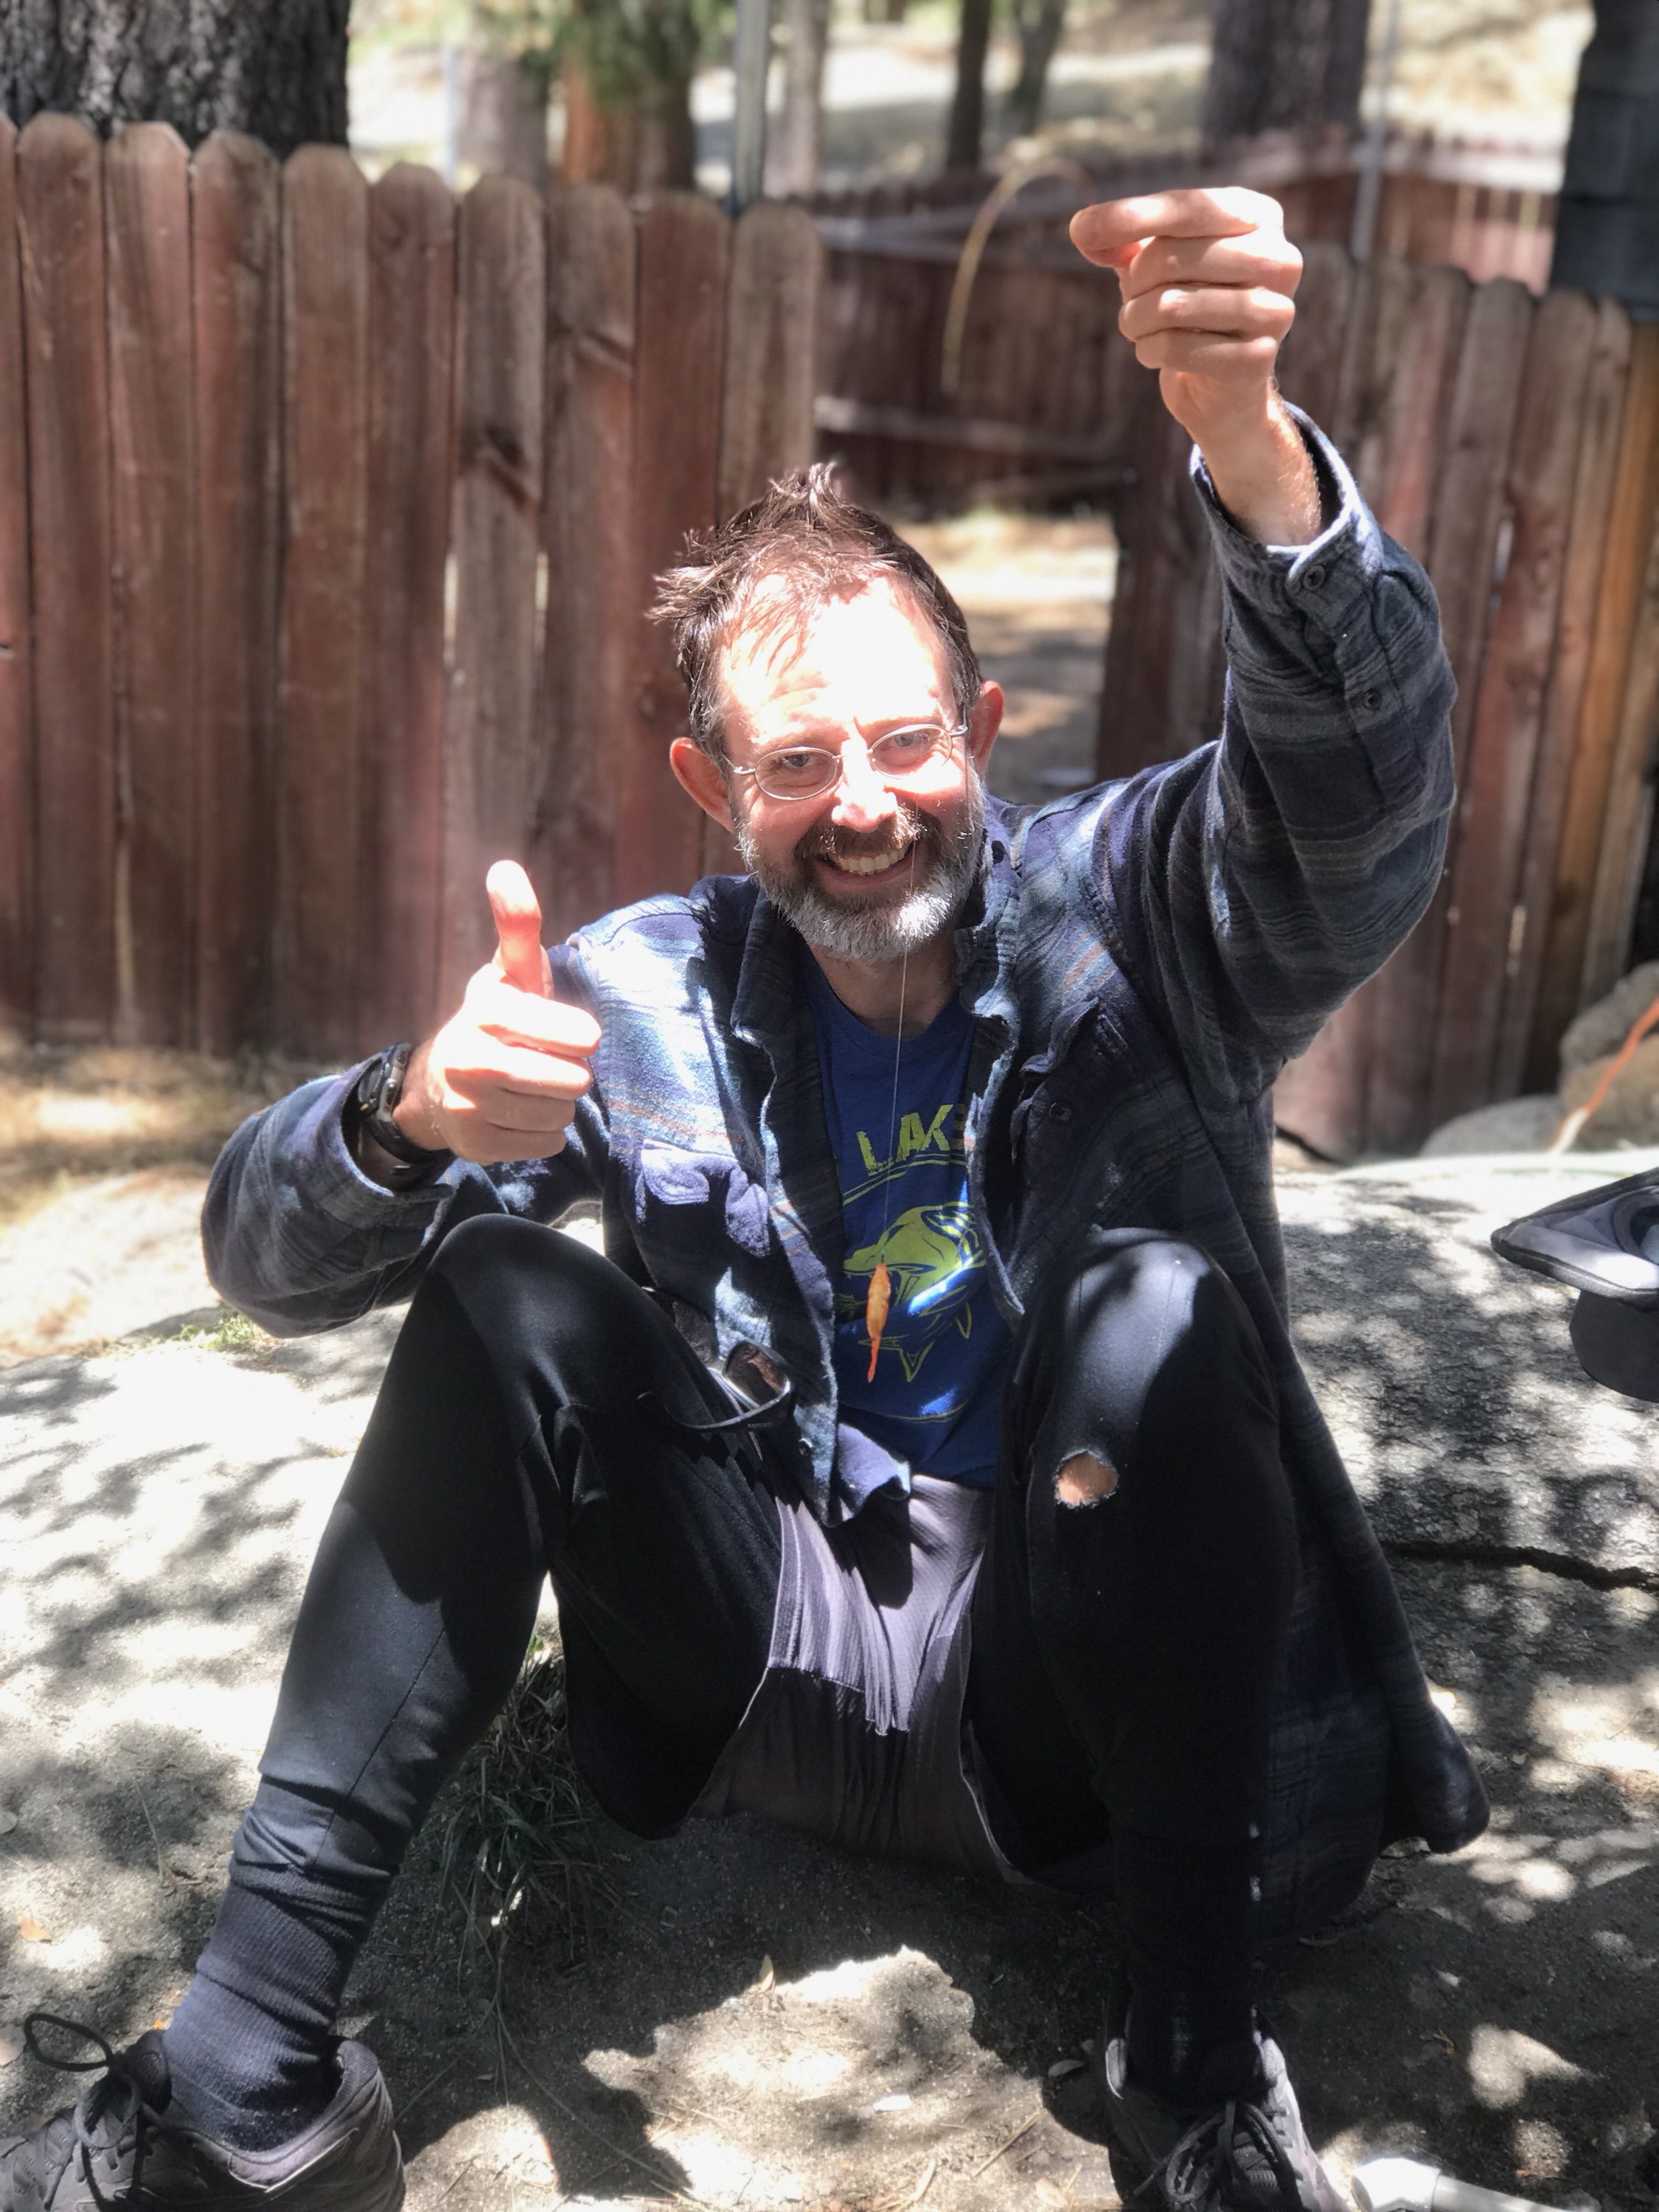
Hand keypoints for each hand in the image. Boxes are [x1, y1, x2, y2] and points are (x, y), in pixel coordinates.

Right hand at [395, 862, 600, 1164]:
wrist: (438, 1084)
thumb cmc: (496, 1022)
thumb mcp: (509, 974)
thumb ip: (518, 927)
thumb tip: (505, 868)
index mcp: (487, 1010)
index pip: (578, 1034)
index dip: (581, 1036)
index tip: (571, 1033)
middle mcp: (471, 1058)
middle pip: (573, 1080)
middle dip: (569, 1072)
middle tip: (545, 1061)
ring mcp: (469, 1107)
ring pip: (560, 1115)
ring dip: (556, 1104)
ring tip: (530, 1087)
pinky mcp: (475, 1146)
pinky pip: (546, 1145)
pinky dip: (542, 1134)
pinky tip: (517, 1114)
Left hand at [1069, 188, 1320, 543]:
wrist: (1221, 386)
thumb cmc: (1189, 305)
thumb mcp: (1156, 263)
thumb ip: (1123, 239)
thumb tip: (1083, 229)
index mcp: (1258, 217)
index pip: (1186, 208)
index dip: (1130, 217)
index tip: (1079, 230)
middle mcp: (1279, 258)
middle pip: (1173, 257)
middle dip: (1133, 282)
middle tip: (1129, 298)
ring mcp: (1274, 311)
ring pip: (1171, 305)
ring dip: (1135, 320)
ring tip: (1137, 326)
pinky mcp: (1258, 360)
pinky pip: (1176, 349)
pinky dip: (1149, 352)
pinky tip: (1154, 353)